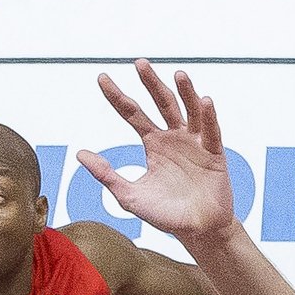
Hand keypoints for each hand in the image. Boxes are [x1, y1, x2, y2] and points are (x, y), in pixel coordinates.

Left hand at [77, 61, 236, 245]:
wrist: (196, 230)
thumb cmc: (164, 214)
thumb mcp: (129, 195)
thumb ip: (106, 174)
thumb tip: (80, 154)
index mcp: (153, 143)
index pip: (132, 113)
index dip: (117, 96)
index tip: (101, 78)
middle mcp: (173, 137)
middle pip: (161, 103)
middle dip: (150, 83)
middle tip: (139, 63)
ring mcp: (195, 142)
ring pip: (189, 110)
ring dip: (186, 92)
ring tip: (178, 74)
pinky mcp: (214, 153)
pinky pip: (212, 131)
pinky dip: (209, 116)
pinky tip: (205, 101)